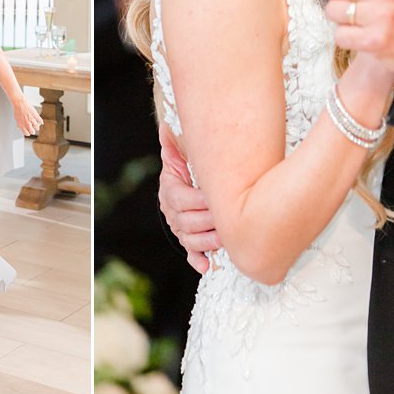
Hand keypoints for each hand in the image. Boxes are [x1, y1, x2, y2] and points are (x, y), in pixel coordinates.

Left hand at [13, 97, 42, 136]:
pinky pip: (40, 121)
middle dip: (33, 130)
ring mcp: (32, 120)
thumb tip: (19, 127)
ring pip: (37, 127)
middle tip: (33, 128)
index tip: (29, 131)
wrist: (20, 103)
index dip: (28, 133)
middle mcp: (27, 124)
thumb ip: (19, 124)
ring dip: (37, 126)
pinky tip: (41, 122)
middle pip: (33, 132)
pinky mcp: (35, 115)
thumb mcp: (16, 119)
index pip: (27, 133)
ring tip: (36, 124)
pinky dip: (41, 122)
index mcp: (22, 125)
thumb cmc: (17, 110)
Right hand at [157, 124, 217, 272]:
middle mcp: (173, 213)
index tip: (214, 199)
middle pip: (187, 222)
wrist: (184, 185)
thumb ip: (174, 144)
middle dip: (208, 222)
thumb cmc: (187, 168)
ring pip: (190, 240)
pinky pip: (190, 254)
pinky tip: (206, 266)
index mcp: (171, 191)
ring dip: (207, 242)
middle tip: (227, 220)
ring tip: (224, 239)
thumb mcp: (180, 155)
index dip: (198, 201)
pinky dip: (197, 260)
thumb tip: (166, 128)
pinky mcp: (188, 241)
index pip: (181, 199)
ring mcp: (180, 229)